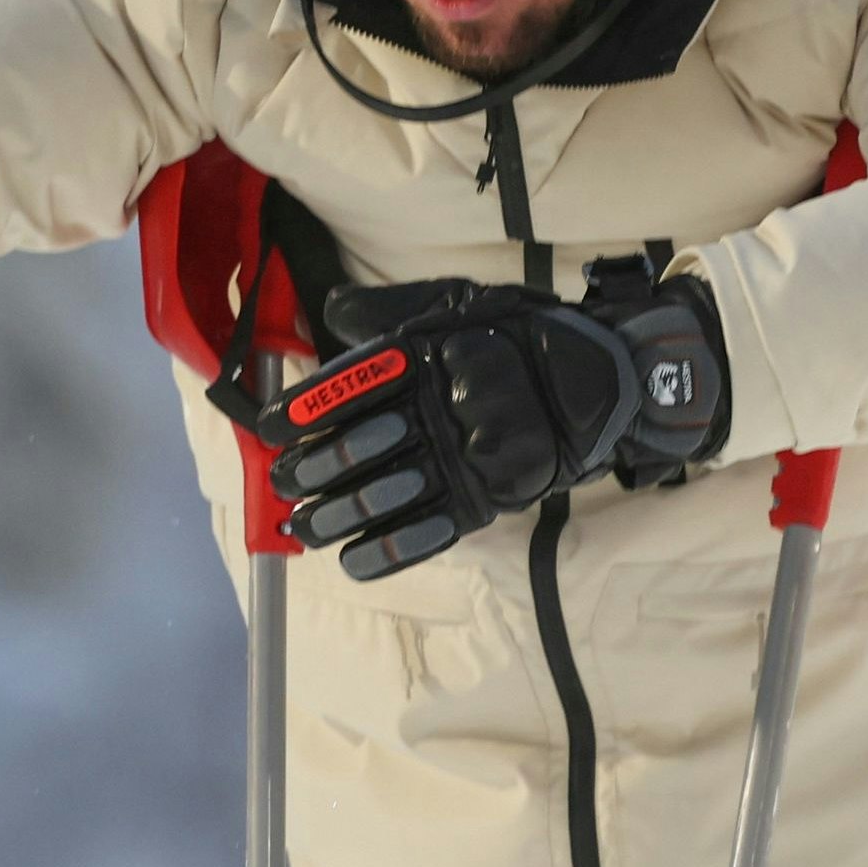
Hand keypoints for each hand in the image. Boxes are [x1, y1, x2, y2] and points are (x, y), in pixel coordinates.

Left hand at [265, 268, 723, 579]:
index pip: (351, 386)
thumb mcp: (455, 304)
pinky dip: (387, 553)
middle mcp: (442, 411)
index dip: (305, 408)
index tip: (268, 425)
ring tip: (302, 526)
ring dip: (335, 515)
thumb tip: (331, 311)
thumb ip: (390, 311)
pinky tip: (350, 562)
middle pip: (360, 445)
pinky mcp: (486, 498)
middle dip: (311, 467)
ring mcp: (464, 459)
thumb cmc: (520, 335)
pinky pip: (429, 532)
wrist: (599, 379)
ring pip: (386, 494)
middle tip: (280, 479)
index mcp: (429, 359)